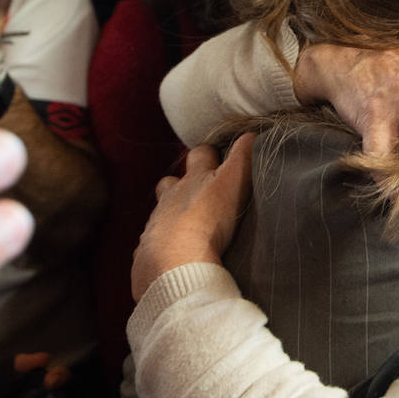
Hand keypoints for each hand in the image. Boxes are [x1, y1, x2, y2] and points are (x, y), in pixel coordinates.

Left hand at [131, 134, 256, 303]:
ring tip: (187, 228)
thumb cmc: (208, 220)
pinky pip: (153, 245)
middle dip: (182, 184)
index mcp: (193, 179)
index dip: (209, 154)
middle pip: (171, 182)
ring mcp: (156, 225)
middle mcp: (170, 197)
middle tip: (200, 195)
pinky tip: (175, 257)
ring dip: (171, 215)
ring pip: (160, 212)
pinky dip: (162, 247)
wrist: (174, 263)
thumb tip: (251, 133)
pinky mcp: (147, 253)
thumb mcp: (234, 181)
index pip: (200, 155)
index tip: (219, 159)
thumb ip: (244, 156)